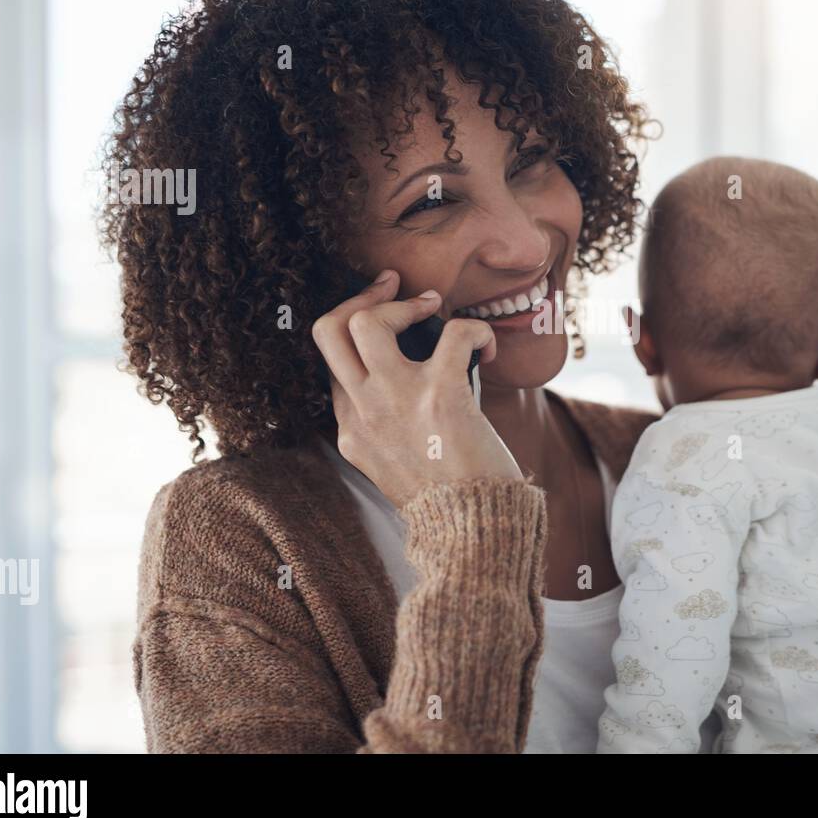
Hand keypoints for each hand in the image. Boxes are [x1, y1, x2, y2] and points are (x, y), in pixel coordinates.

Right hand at [312, 269, 523, 507]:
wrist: (472, 531)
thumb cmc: (449, 500)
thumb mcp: (394, 469)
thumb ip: (386, 429)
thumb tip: (405, 390)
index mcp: (351, 431)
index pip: (331, 362)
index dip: (354, 331)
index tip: (384, 316)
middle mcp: (363, 412)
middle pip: (329, 330)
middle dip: (362, 296)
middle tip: (394, 286)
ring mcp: (395, 401)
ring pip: (366, 321)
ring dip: (405, 303)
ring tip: (435, 307)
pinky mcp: (440, 394)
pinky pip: (455, 334)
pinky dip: (476, 330)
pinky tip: (488, 347)